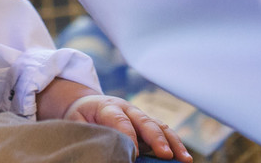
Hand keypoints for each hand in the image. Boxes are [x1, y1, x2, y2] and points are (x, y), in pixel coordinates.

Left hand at [38, 79, 191, 161]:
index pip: (119, 119)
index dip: (128, 135)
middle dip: (155, 138)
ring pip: (160, 126)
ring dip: (173, 142)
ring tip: (184, 159)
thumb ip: (86, 132)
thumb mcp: (75, 121)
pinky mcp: (148, 125)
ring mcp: (140, 116)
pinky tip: (184, 158)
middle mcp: (128, 109)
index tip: (133, 153)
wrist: (87, 104)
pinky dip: (175, 144)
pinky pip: (165, 132)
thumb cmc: (81, 116)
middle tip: (165, 155)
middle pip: (144, 121)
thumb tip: (96, 148)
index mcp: (107, 106)